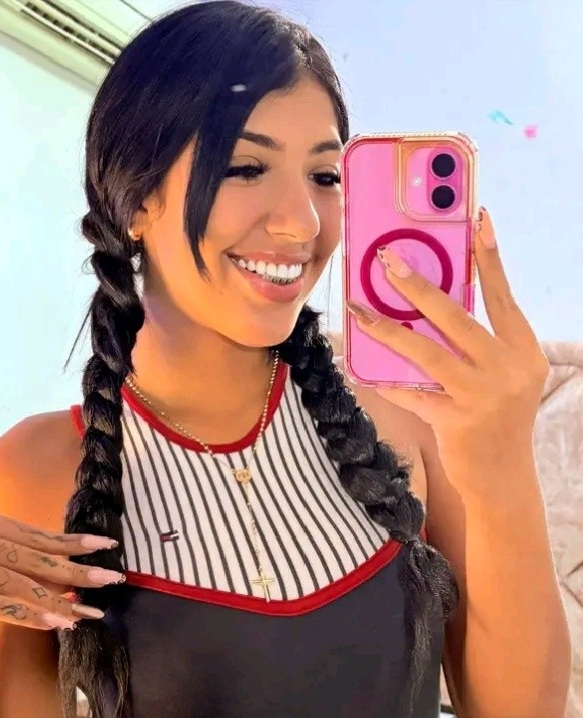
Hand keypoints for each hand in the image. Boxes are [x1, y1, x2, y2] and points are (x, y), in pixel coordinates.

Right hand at [0, 510, 124, 636]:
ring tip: (90, 611)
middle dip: (78, 570)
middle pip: (37, 558)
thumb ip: (13, 549)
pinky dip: (32, 615)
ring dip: (60, 601)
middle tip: (110, 578)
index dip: (73, 542)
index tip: (104, 545)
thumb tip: (66, 568)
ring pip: (24, 585)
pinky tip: (57, 622)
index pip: (38, 535)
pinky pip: (1, 606)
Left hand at [347, 208, 548, 468]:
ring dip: (387, 330)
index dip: (488, 258)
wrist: (503, 477)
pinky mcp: (457, 421)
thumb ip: (475, 343)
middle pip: (456, 317)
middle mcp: (509, 369)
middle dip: (417, 286)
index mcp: (524, 350)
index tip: (477, 219)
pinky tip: (361, 371)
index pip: (502, 296)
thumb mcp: (500, 375)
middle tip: (386, 260)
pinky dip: (385, 382)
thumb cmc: (496, 416)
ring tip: (358, 310)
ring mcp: (484, 396)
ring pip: (426, 352)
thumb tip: (428, 304)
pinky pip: (411, 394)